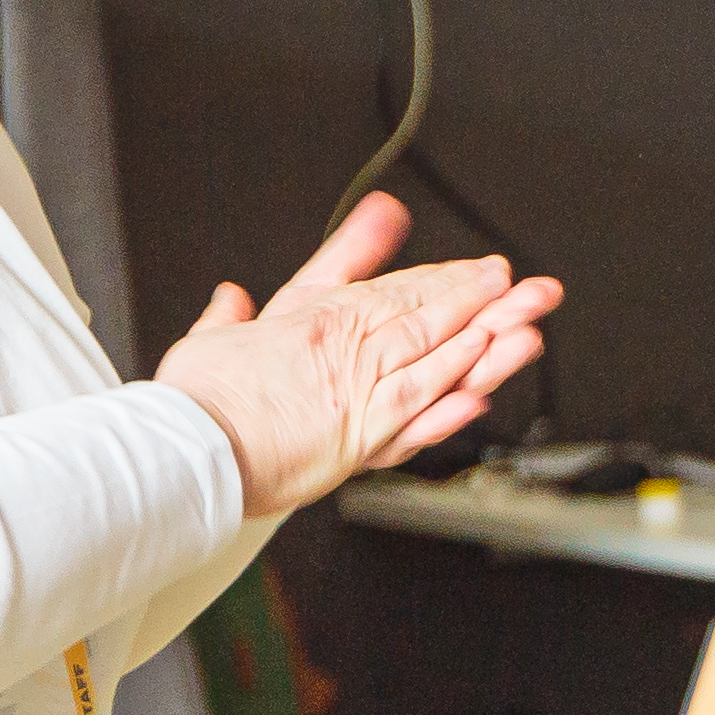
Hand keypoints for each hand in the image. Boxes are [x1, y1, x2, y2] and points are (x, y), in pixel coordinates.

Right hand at [147, 191, 561, 516]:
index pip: (390, 287)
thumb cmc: (197, 403)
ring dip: (489, 341)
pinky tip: (487, 387)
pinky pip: (420, 413)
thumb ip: (230, 314)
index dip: (440, 276)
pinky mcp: (363, 438)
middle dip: (482, 298)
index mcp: (312, 319)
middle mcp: (344, 351)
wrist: (186, 448)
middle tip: (528, 285)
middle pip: (426, 315)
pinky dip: (456, 398)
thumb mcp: (213, 338)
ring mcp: (359, 394)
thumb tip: (231, 294)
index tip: (479, 266)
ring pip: (436, 357)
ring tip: (528, 323)